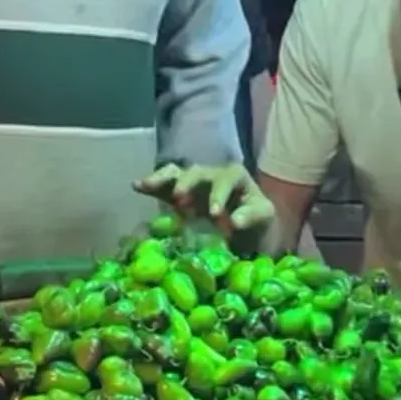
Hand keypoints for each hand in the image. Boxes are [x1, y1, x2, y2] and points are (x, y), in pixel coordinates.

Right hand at [135, 163, 274, 235]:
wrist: (248, 227)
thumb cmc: (256, 218)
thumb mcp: (264, 216)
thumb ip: (252, 215)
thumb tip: (234, 220)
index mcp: (234, 175)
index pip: (225, 179)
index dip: (218, 194)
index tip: (214, 213)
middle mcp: (210, 174)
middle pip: (195, 172)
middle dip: (186, 183)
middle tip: (180, 200)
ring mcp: (193, 184)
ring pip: (175, 173)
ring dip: (161, 178)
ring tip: (145, 184)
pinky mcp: (179, 195)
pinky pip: (163, 187)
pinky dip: (150, 185)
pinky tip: (136, 186)